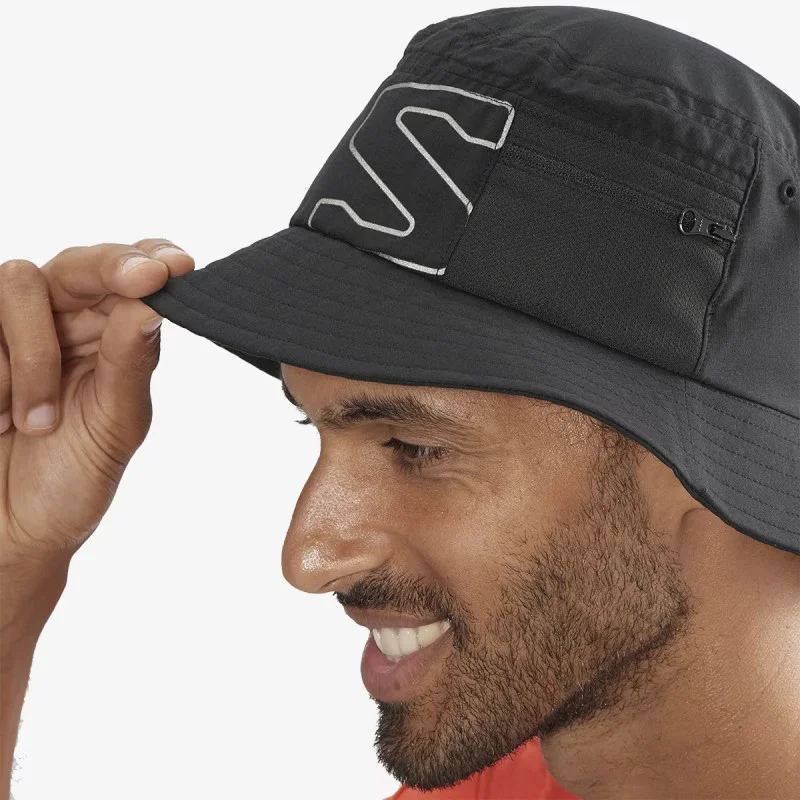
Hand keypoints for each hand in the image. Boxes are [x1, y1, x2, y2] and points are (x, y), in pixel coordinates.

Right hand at [0, 240, 193, 570]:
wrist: (8, 532)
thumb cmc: (68, 481)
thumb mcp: (114, 425)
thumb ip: (130, 363)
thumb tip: (154, 303)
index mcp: (109, 338)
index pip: (133, 278)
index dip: (152, 258)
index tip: (178, 264)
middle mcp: (60, 321)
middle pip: (79, 263)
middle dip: (112, 269)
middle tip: (146, 279)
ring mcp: (5, 329)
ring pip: (20, 282)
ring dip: (35, 355)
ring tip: (34, 422)